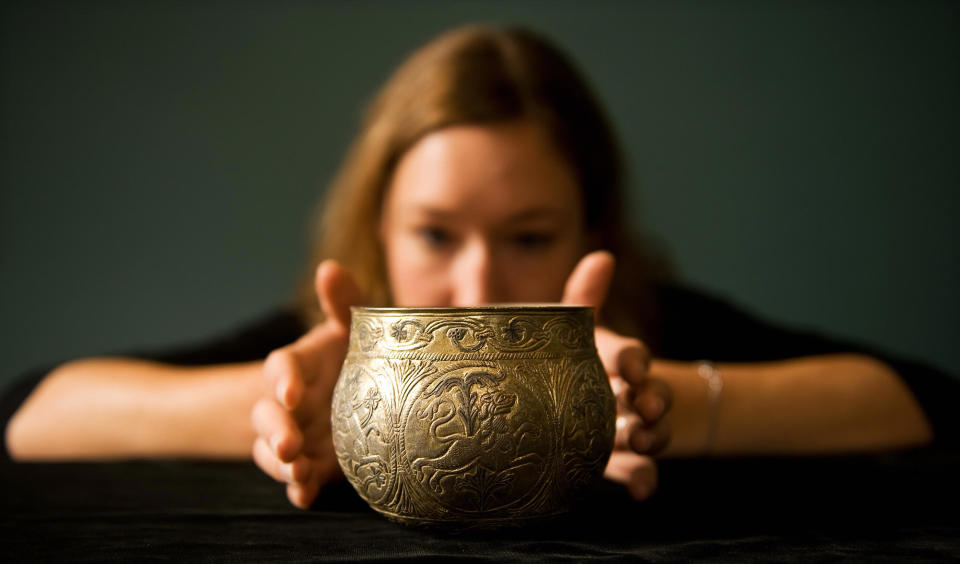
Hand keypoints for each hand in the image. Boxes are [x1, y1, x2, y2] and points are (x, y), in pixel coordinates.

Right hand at [250, 260, 362, 507]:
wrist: (360, 395)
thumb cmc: (352, 353)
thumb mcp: (350, 328)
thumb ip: (343, 301)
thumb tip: (329, 268)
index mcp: (299, 366)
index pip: (282, 367)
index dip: (283, 380)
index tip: (290, 393)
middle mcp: (290, 403)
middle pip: (268, 415)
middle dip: (275, 431)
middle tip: (288, 447)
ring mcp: (297, 436)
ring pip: (273, 452)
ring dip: (281, 465)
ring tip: (297, 475)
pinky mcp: (312, 464)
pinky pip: (297, 480)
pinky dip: (299, 489)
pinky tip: (304, 497)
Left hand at [562, 251, 672, 500]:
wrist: (580, 405)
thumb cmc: (578, 360)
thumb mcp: (580, 333)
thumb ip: (584, 299)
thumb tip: (602, 256)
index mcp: (614, 359)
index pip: (630, 354)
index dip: (632, 359)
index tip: (629, 366)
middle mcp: (629, 393)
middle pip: (651, 395)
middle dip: (653, 400)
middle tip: (645, 405)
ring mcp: (629, 428)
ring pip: (652, 433)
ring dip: (652, 438)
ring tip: (642, 442)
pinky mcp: (621, 461)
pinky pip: (639, 472)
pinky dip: (644, 480)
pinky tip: (642, 491)